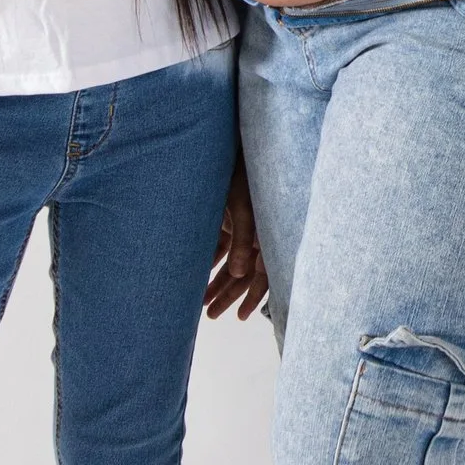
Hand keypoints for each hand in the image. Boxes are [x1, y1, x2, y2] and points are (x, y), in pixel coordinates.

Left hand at [205, 160, 269, 320]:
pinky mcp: (228, 218)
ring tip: (200, 302)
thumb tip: (241, 274)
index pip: (263, 275)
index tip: (239, 317)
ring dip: (216, 281)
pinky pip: (221, 246)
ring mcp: (242, 227)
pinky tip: (196, 272)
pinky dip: (210, 260)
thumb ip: (241, 242)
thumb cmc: (244, 175)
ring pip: (231, 262)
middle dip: (226, 294)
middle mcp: (258, 235)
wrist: (236, 147)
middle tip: (210, 315)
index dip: (253, 298)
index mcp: (268, 234)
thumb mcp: (243, 209)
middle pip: (244, 274)